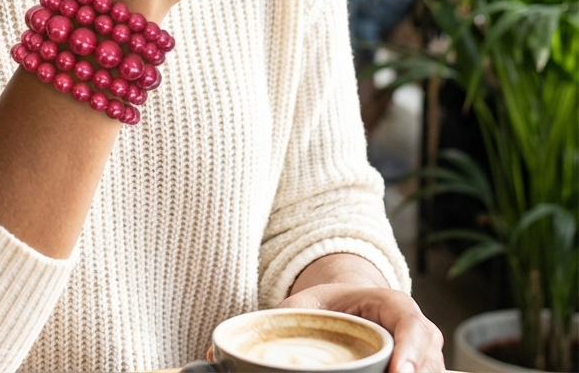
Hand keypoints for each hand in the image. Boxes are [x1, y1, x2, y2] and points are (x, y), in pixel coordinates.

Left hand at [281, 284, 444, 372]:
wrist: (347, 308)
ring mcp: (424, 357)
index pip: (411, 325)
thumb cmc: (327, 306)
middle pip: (429, 361)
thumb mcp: (304, 305)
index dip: (410, 351)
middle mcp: (417, 331)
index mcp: (391, 304)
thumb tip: (241, 345)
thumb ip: (283, 319)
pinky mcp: (421, 372)